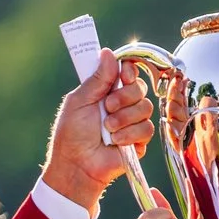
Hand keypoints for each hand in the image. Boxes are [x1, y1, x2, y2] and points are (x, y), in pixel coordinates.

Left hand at [40, 50, 155, 215]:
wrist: (78, 165)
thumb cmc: (72, 134)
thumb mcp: (80, 101)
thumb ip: (97, 78)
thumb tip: (108, 52)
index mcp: (106, 90)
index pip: (127, 71)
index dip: (129, 70)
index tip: (124, 74)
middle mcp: (122, 103)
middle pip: (140, 87)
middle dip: (124, 97)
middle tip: (107, 108)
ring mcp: (132, 121)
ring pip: (146, 107)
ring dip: (124, 118)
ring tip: (108, 129)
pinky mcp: (139, 140)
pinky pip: (147, 128)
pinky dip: (130, 134)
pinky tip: (116, 141)